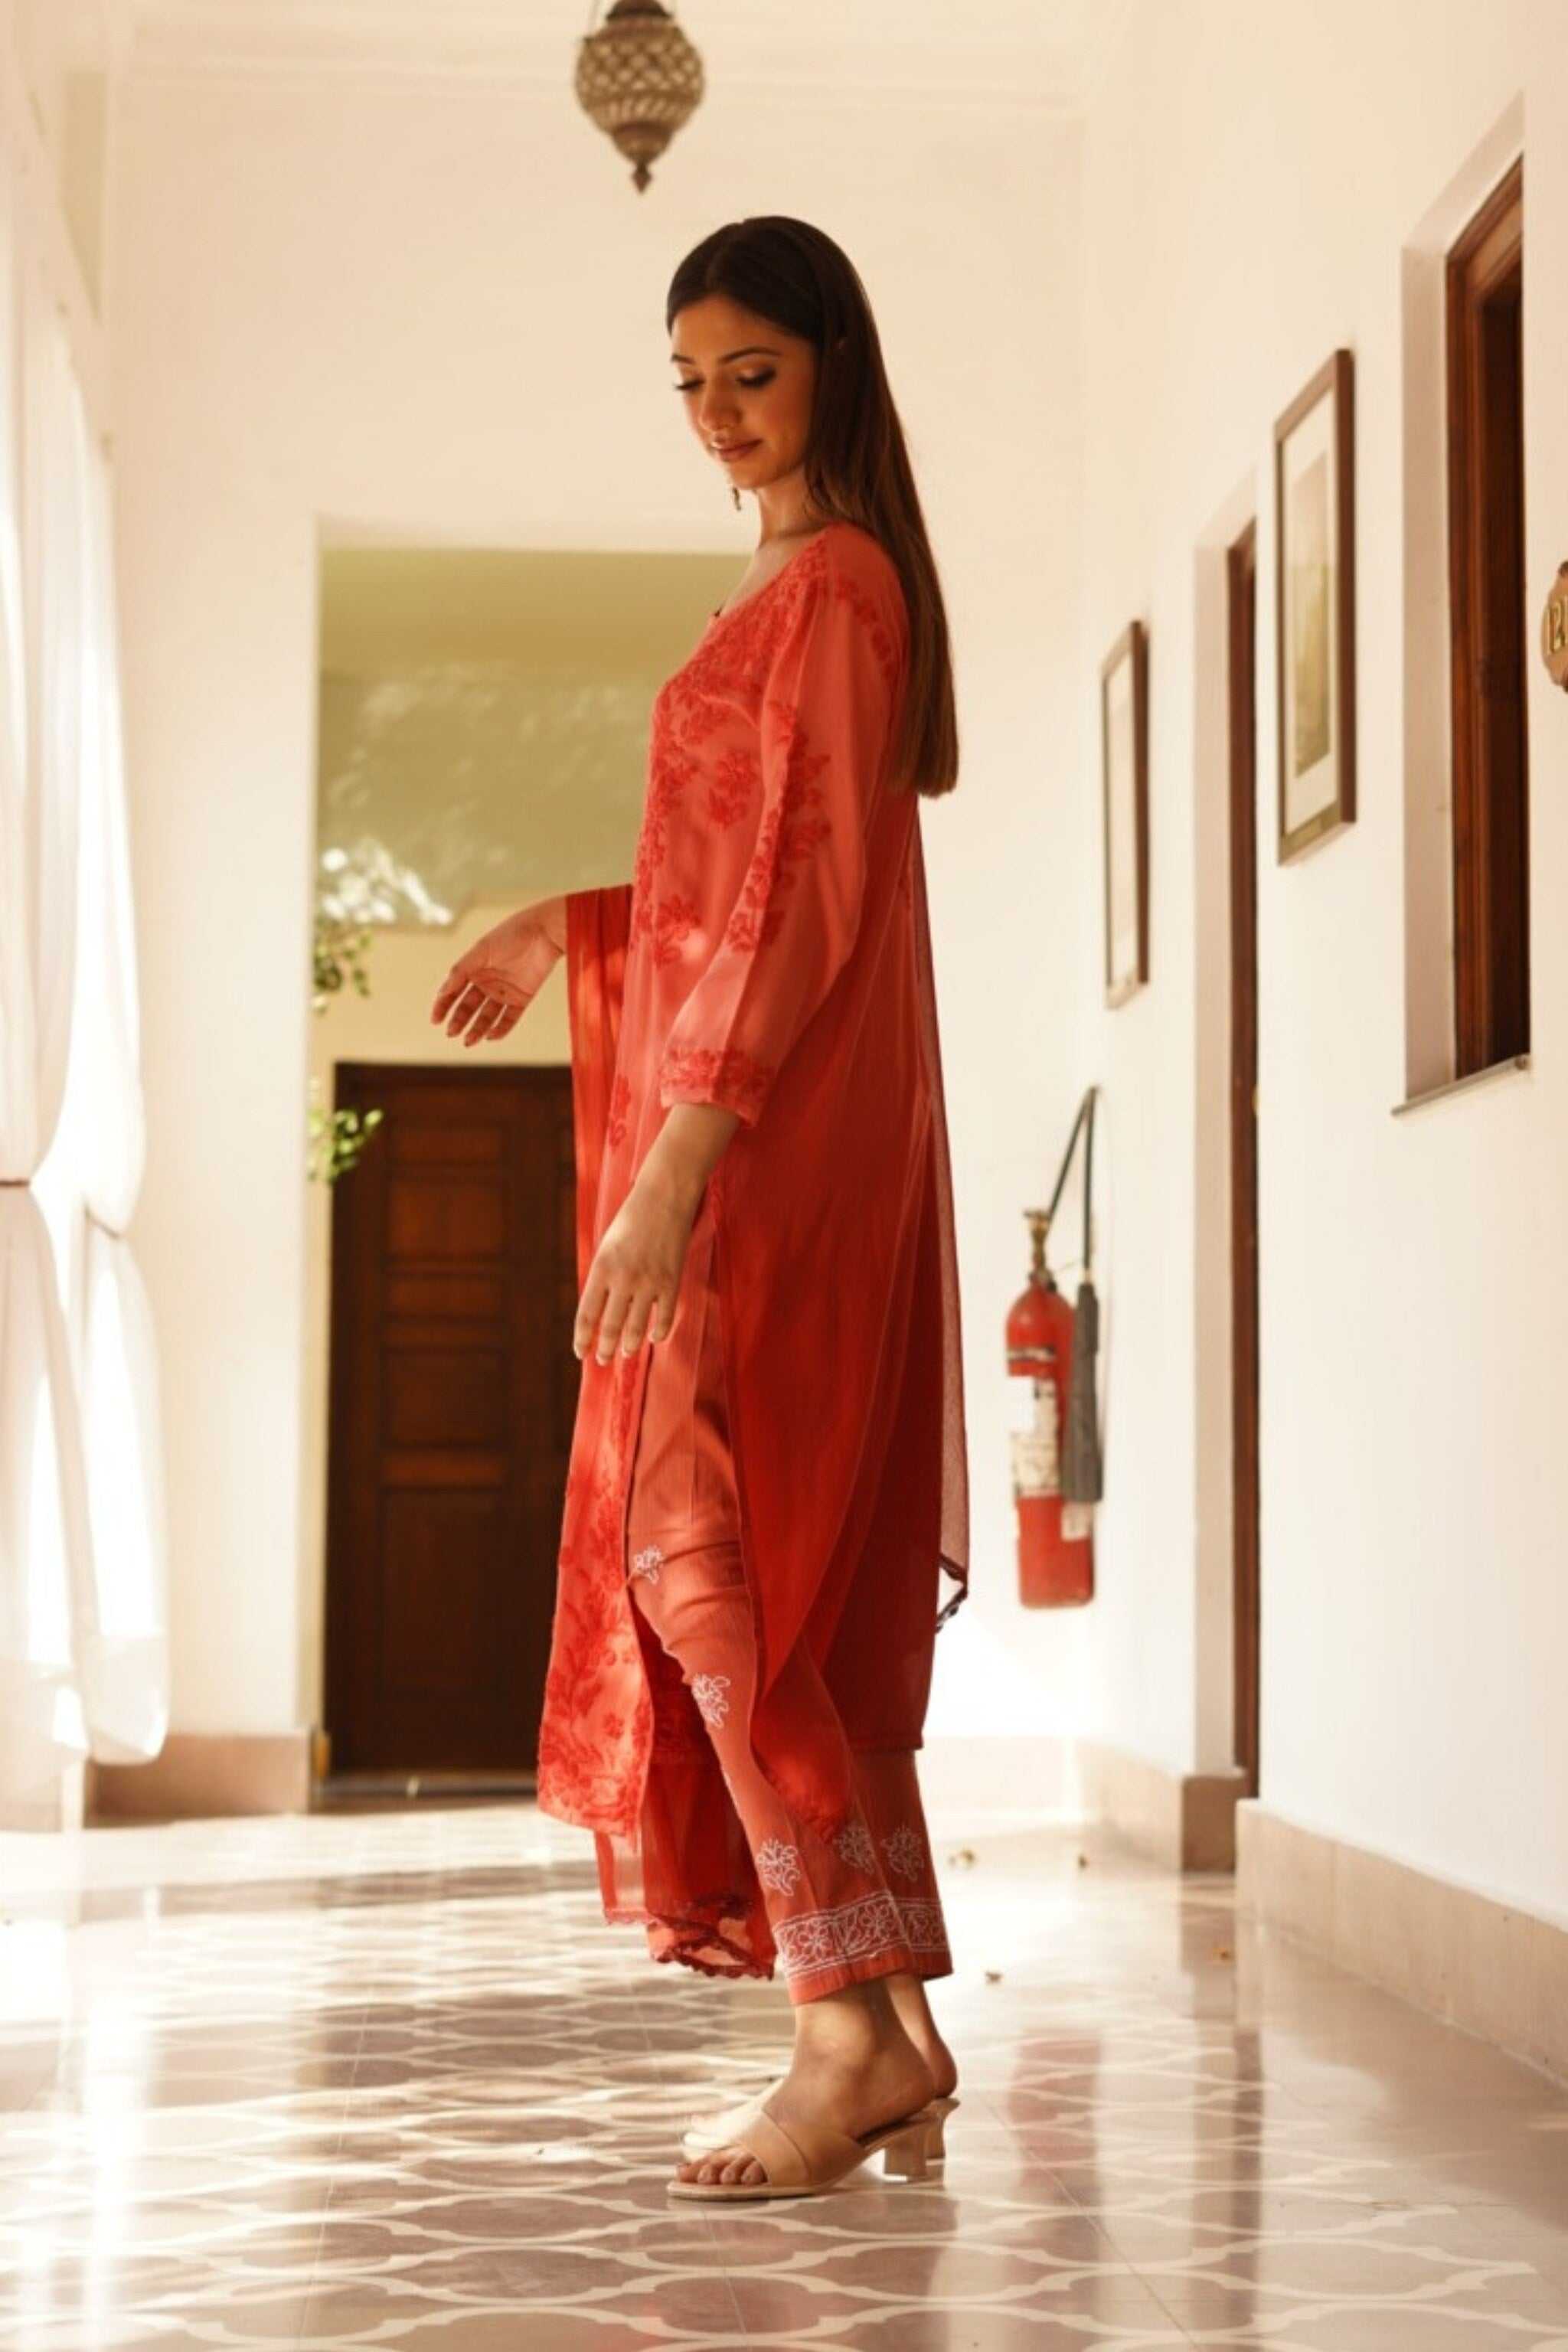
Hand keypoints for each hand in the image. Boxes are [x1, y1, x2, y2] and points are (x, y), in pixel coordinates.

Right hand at [430, 895, 567, 1046]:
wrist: (545, 932)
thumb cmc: (511, 935)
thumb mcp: (481, 951)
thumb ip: (461, 971)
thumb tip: (442, 992)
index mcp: (473, 969)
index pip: (453, 991)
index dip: (443, 1006)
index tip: (435, 1020)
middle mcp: (487, 981)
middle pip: (468, 1006)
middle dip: (459, 1020)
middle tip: (451, 1033)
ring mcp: (504, 991)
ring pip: (487, 1016)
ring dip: (477, 1029)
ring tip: (469, 1041)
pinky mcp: (522, 998)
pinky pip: (509, 1018)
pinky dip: (501, 1029)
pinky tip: (490, 1037)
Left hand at [574, 1170, 700, 1364]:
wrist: (664, 1197)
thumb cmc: (631, 1220)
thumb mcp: (607, 1247)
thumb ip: (603, 1278)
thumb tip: (600, 1312)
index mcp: (601, 1268)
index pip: (586, 1315)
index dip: (582, 1339)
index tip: (581, 1353)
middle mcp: (623, 1279)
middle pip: (611, 1327)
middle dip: (605, 1349)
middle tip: (603, 1360)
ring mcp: (649, 1282)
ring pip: (636, 1329)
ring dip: (630, 1346)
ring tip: (627, 1353)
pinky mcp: (672, 1282)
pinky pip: (664, 1318)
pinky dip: (659, 1332)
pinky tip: (654, 1337)